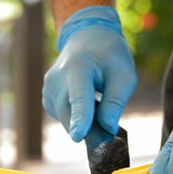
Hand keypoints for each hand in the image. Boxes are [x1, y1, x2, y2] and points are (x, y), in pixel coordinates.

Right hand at [42, 6, 136, 141]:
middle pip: (70, 114)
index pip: (79, 97)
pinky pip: (64, 117)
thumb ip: (115, 102)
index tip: (78, 136)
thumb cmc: (110, 56)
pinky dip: (78, 118)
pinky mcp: (47, 98)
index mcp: (78, 68)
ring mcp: (48, 88)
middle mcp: (57, 78)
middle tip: (109, 132)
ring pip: (67, 119)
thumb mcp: (124, 75)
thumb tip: (107, 128)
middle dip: (89, 129)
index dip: (80, 118)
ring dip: (85, 122)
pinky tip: (90, 102)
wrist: (88, 37)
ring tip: (101, 102)